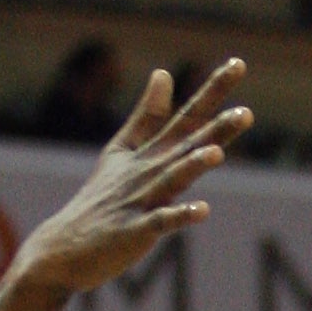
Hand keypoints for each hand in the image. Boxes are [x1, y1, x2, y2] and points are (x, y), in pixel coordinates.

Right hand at [17, 61, 250, 299]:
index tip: (239, 63)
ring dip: (194, 165)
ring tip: (217, 152)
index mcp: (151, 152)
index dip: (213, 91)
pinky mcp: (135, 231)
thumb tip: (164, 72)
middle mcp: (149, 170)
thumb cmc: (100, 200)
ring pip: (173, 178)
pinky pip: (160, 222)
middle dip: (216, 127)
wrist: (65, 247)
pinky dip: (179, 215)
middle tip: (246, 113)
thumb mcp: (121, 151)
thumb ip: (146, 116)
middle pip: (187, 144)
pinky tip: (202, 210)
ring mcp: (141, 200)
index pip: (188, 115)